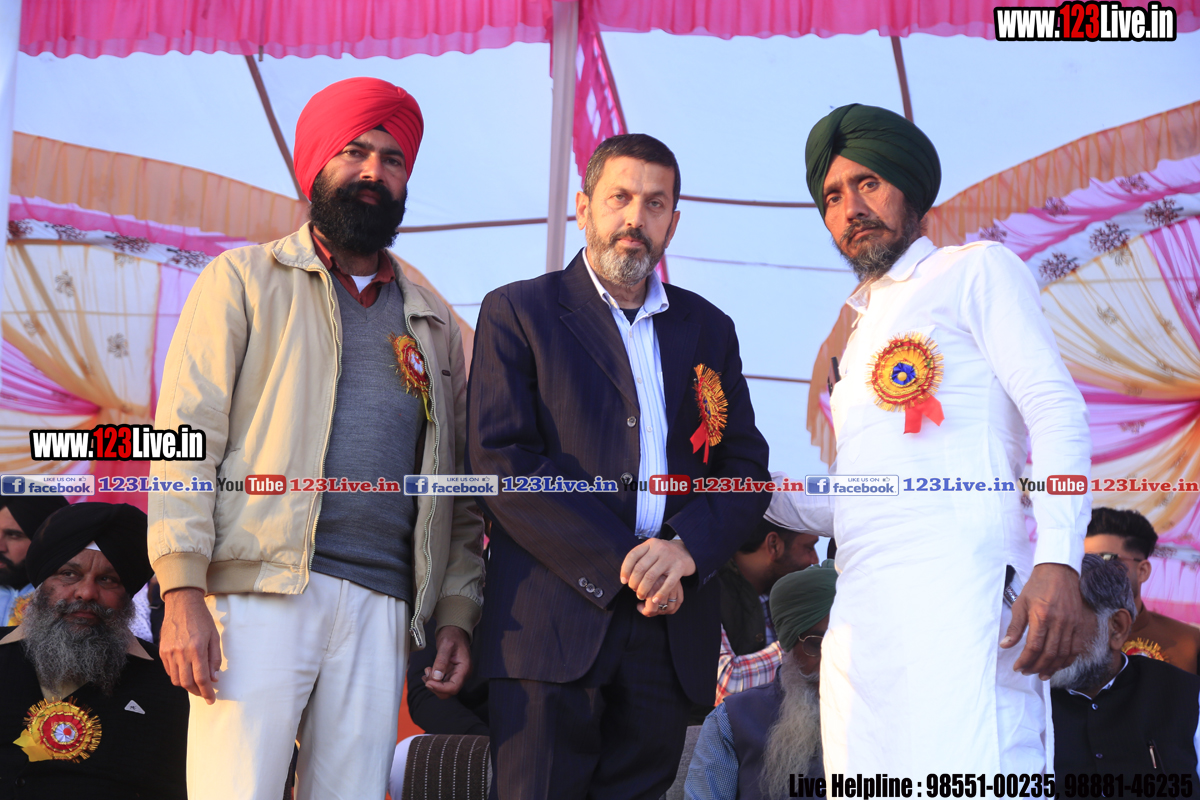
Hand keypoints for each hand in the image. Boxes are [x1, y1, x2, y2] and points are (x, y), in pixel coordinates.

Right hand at [160, 588, 221, 703]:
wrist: (182, 604)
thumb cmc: (202, 619)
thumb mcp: (214, 637)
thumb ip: (215, 659)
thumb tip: (214, 678)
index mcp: (196, 649)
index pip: (201, 678)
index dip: (207, 692)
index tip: (211, 700)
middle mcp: (181, 653)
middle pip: (187, 683)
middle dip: (197, 692)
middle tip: (205, 693)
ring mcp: (169, 652)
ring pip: (176, 679)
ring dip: (187, 686)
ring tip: (196, 683)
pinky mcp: (162, 651)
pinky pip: (169, 671)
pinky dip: (178, 676)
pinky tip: (186, 673)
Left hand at [422, 625, 470, 698]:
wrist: (455, 631)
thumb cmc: (452, 635)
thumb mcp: (446, 645)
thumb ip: (441, 661)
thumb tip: (436, 677)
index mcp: (464, 668)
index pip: (453, 687)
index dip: (440, 688)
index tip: (428, 682)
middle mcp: (462, 674)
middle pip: (448, 691)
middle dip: (435, 686)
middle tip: (427, 674)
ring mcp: (456, 674)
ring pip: (443, 689)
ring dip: (433, 683)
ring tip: (428, 670)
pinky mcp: (451, 673)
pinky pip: (441, 683)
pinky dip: (433, 680)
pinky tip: (428, 672)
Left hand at [620, 538, 694, 617]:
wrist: (688, 550)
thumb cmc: (665, 554)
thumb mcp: (653, 550)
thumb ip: (641, 558)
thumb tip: (626, 577)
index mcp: (650, 543)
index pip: (632, 555)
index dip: (625, 569)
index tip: (623, 581)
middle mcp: (659, 549)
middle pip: (640, 568)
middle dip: (634, 582)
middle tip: (633, 590)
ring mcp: (670, 558)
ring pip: (651, 577)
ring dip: (643, 589)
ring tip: (641, 596)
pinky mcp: (680, 568)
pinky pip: (668, 583)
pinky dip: (660, 593)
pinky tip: (655, 600)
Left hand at [1001, 562, 1085, 678]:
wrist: (1058, 571)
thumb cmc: (1037, 586)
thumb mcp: (1020, 604)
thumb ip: (1015, 627)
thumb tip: (1006, 645)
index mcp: (1042, 616)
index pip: (1034, 646)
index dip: (1025, 660)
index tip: (1018, 667)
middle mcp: (1059, 622)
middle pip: (1049, 653)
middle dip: (1037, 666)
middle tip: (1027, 672)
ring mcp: (1071, 624)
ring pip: (1063, 654)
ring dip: (1052, 667)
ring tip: (1041, 674)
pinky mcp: (1079, 624)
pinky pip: (1075, 648)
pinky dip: (1066, 660)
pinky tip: (1058, 665)